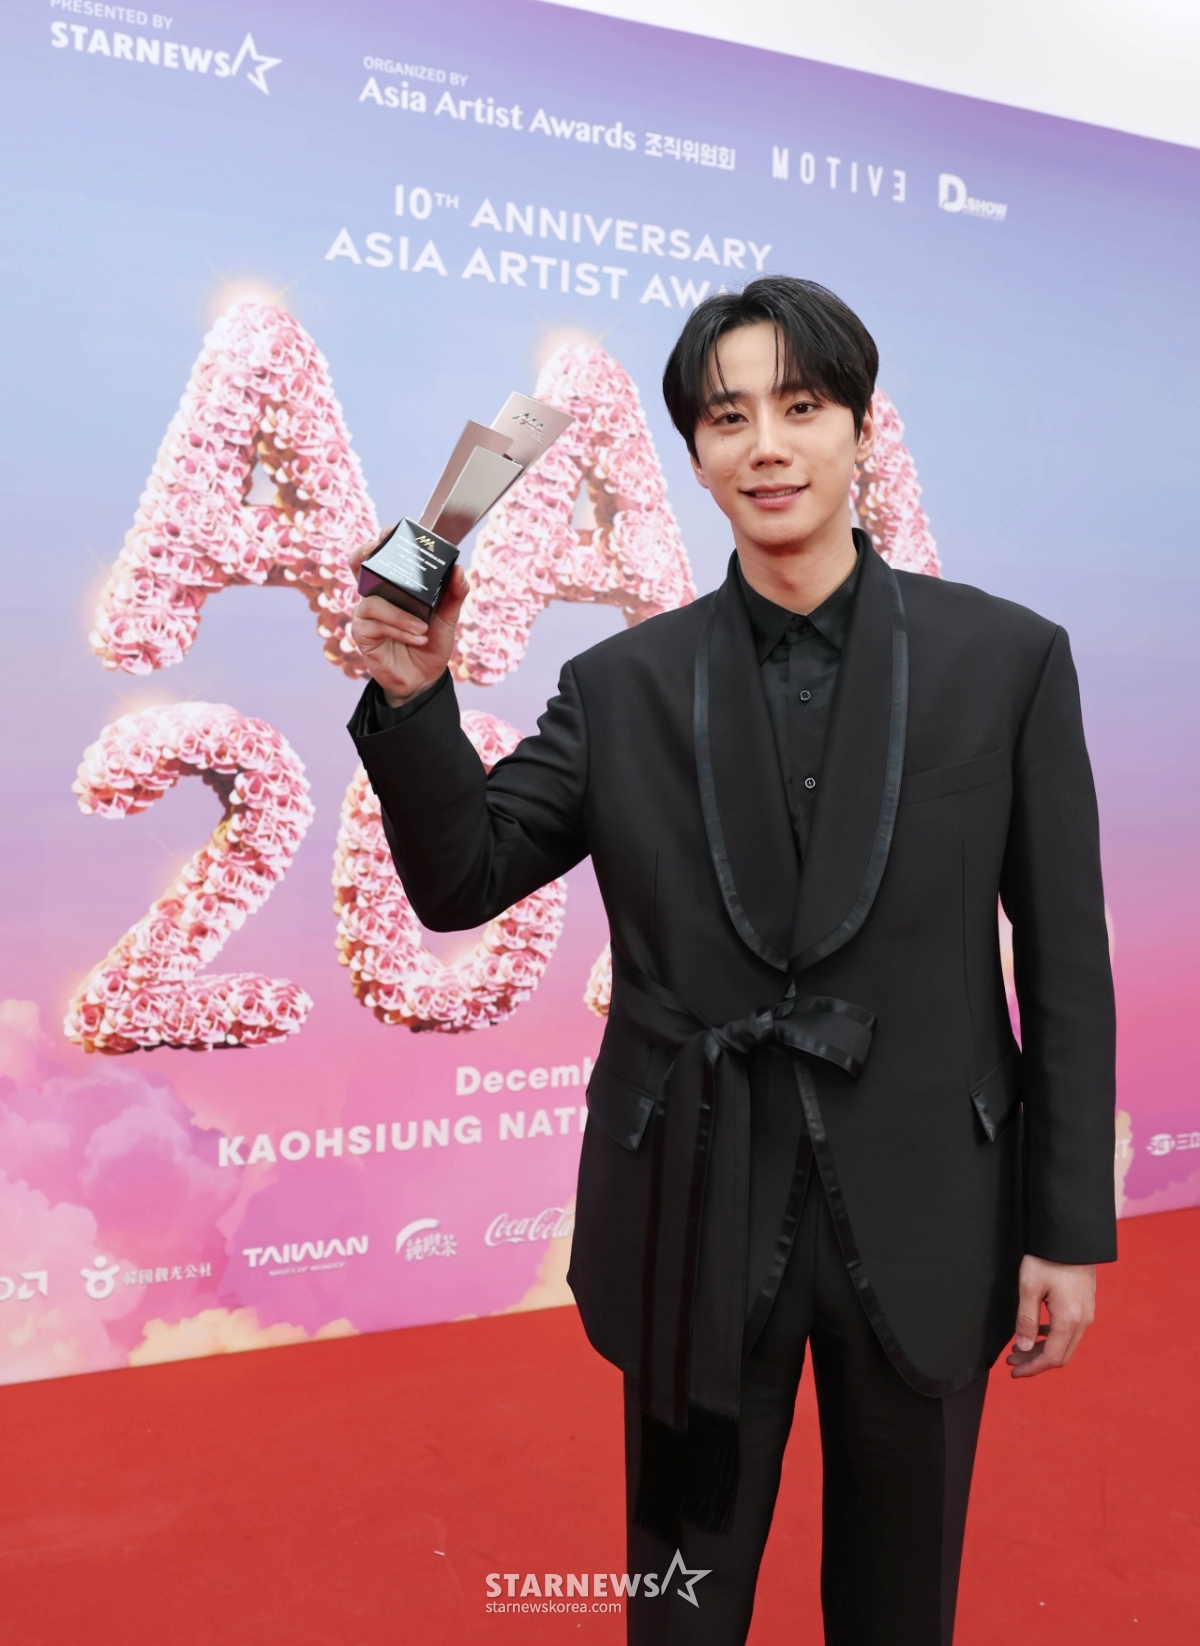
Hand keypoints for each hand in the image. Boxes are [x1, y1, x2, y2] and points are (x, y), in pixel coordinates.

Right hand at [349, 531, 468, 706]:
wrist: (424, 679)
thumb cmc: (430, 643)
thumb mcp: (448, 618)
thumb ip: (454, 594)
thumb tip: (458, 569)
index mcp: (394, 586)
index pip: (382, 556)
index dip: (382, 541)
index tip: (392, 531)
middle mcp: (376, 595)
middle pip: (359, 565)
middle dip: (367, 554)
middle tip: (380, 549)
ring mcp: (366, 614)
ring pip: (373, 601)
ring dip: (400, 614)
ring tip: (423, 627)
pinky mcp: (363, 634)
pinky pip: (375, 624)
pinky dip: (399, 629)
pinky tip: (416, 637)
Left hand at [1005, 1255, 1095, 1378]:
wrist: (1071, 1237)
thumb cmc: (1047, 1259)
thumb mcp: (1030, 1287)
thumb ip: (1026, 1320)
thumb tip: (1024, 1348)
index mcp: (1069, 1320)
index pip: (1052, 1358)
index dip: (1032, 1368)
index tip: (1013, 1371)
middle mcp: (1083, 1321)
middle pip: (1061, 1355)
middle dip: (1035, 1362)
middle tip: (1011, 1361)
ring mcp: (1087, 1314)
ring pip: (1065, 1344)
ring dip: (1043, 1350)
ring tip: (1019, 1348)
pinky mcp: (1086, 1306)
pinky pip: (1070, 1331)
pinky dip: (1052, 1338)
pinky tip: (1036, 1331)